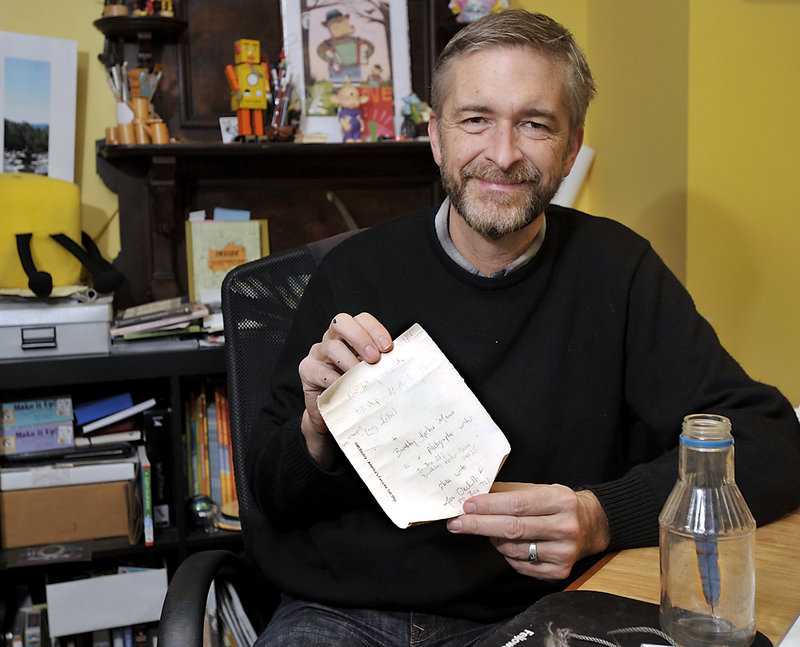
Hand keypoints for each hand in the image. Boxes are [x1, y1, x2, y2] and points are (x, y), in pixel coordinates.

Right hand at [298, 312, 392, 467]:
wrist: (335, 414)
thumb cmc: (357, 388)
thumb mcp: (371, 373)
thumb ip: (383, 364)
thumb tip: (408, 364)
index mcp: (350, 335)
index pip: (361, 320)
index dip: (375, 330)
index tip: (388, 348)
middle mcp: (332, 338)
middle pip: (341, 322)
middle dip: (360, 338)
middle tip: (374, 358)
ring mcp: (317, 353)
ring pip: (331, 347)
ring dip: (349, 362)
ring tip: (361, 378)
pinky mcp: (307, 370)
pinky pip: (319, 370)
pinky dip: (334, 380)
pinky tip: (345, 389)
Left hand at [446, 482, 609, 580]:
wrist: (592, 525)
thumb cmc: (559, 504)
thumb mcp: (540, 489)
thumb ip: (509, 491)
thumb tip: (477, 492)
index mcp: (559, 501)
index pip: (516, 504)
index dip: (489, 505)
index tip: (466, 505)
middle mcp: (565, 527)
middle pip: (513, 528)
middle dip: (479, 525)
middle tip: (456, 522)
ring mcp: (563, 552)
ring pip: (514, 549)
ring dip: (493, 539)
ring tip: (489, 529)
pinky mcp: (559, 572)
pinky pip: (520, 566)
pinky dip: (507, 554)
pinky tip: (507, 544)